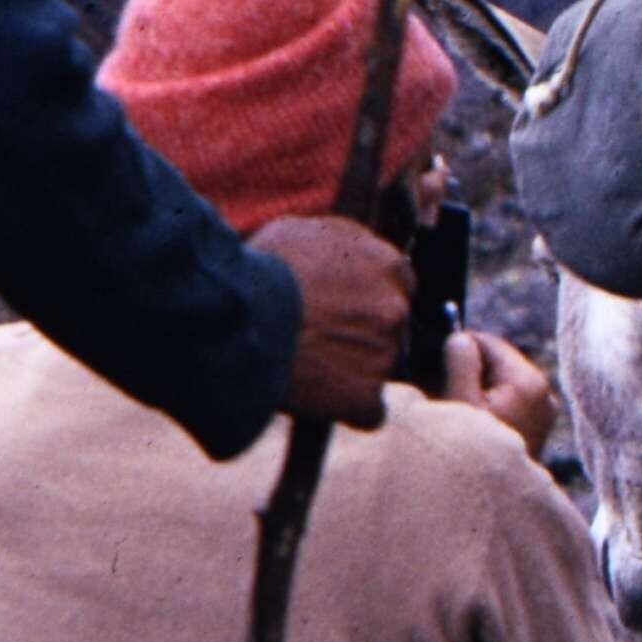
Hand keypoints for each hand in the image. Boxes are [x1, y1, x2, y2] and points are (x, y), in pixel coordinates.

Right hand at [254, 215, 410, 427]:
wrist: (240, 319)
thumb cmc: (263, 269)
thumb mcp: (304, 231)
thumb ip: (343, 243)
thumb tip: (350, 253)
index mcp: (388, 265)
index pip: (400, 284)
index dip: (370, 297)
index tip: (346, 308)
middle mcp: (395, 308)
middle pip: (392, 327)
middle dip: (365, 333)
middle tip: (324, 338)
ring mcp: (385, 353)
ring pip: (379, 367)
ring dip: (353, 369)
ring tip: (310, 365)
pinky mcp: (367, 394)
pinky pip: (369, 411)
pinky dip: (348, 409)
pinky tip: (320, 399)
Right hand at [441, 326, 560, 461]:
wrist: (491, 506)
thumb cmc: (473, 454)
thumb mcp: (458, 401)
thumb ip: (460, 361)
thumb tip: (460, 339)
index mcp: (529, 381)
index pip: (489, 343)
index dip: (460, 348)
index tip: (437, 362)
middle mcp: (544, 394)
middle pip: (496, 364)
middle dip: (469, 372)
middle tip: (443, 390)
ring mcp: (544, 414)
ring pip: (501, 385)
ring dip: (477, 391)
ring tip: (457, 413)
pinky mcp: (537, 431)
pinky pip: (509, 405)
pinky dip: (489, 409)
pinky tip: (472, 427)